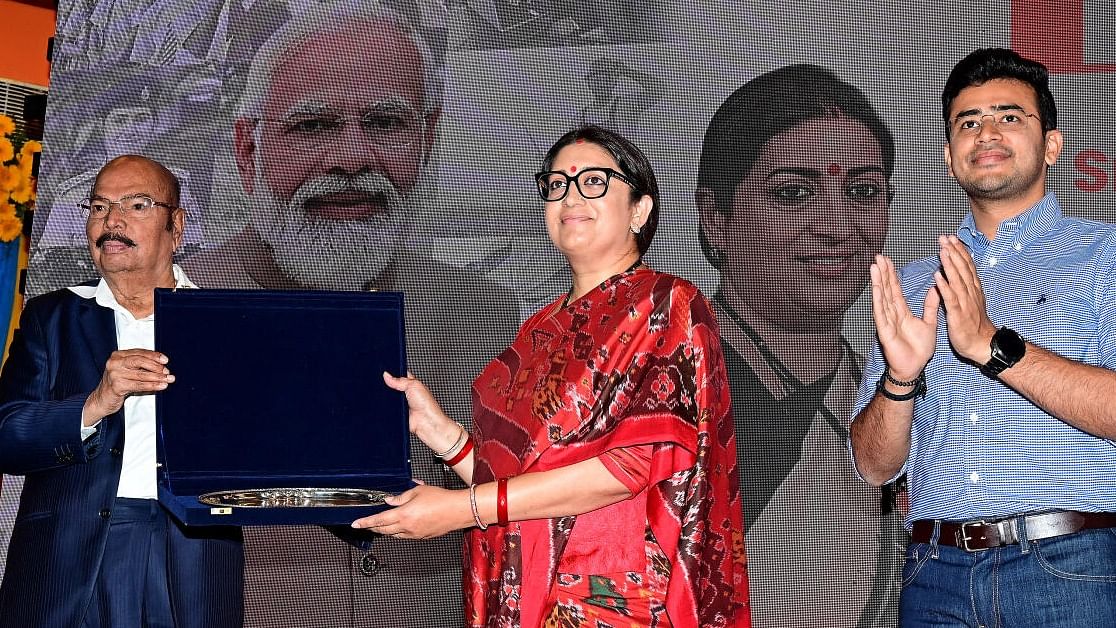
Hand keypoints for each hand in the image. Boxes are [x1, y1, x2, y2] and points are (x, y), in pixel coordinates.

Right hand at [83, 349, 173, 425]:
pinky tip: (161, 386)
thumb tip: (162, 364)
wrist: (101, 399)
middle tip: (167, 371)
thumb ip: (140, 365)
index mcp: (118, 355)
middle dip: (156, 366)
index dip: (153, 356)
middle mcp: (114, 363)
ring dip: (157, 377)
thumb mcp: (127, 370)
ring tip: (168, 379)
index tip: (165, 360)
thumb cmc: (117, 384)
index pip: (139, 352)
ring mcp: (114, 374)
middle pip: (139, 361)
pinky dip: (152, 386)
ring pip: (141, 375)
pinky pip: (138, 385)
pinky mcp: (116, 386)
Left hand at [351, 484, 471, 539]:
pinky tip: (400, 526)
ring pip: (393, 535)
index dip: (365, 522)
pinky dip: (398, 532)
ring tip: (382, 524)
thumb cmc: (442, 499)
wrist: (457, 510)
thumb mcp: (418, 491)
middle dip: (373, 527)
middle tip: (366, 524)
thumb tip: (390, 500)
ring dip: (385, 530)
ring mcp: (414, 534)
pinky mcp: (422, 537)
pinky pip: (404, 536)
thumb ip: (401, 497)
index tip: (356, 524)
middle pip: (383, 530)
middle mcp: (407, 527)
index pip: (378, 520)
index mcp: (404, 514)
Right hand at [382, 371, 454, 442]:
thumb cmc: (426, 404)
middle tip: (386, 386)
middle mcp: (407, 393)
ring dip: (388, 399)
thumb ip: (399, 380)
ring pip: (389, 398)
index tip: (384, 372)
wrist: (426, 422)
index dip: (392, 374)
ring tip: (390, 398)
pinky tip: (388, 406)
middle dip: (388, 386)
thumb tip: (387, 375)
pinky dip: (387, 408)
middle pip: (392, 387)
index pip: (400, 376)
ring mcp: (402, 404)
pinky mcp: (398, 413)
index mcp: (412, 384)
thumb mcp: (413, 385)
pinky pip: (388, 409)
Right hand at [869, 254, 938, 379]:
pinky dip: (878, 299)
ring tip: (875, 266)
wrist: (915, 367)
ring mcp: (887, 321)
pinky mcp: (885, 331)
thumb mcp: (930, 323)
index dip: (892, 274)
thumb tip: (935, 288)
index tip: (887, 260)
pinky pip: (881, 313)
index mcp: (902, 312)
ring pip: (882, 298)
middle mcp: (892, 314)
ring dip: (878, 282)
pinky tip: (876, 288)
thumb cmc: (919, 349)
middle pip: (887, 289)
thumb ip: (931, 306)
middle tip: (879, 256)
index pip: (895, 289)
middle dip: (883, 273)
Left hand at [935, 235, 996, 363]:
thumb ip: (964, 287)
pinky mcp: (958, 314)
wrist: (983, 345)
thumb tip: (955, 273)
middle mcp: (971, 293)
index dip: (959, 251)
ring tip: (942, 250)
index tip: (951, 238)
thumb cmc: (974, 324)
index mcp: (973, 289)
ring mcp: (965, 303)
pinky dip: (944, 286)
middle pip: (962, 268)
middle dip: (954, 251)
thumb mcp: (971, 301)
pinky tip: (937, 276)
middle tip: (945, 237)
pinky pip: (951, 299)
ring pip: (957, 280)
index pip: (966, 266)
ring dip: (950, 264)